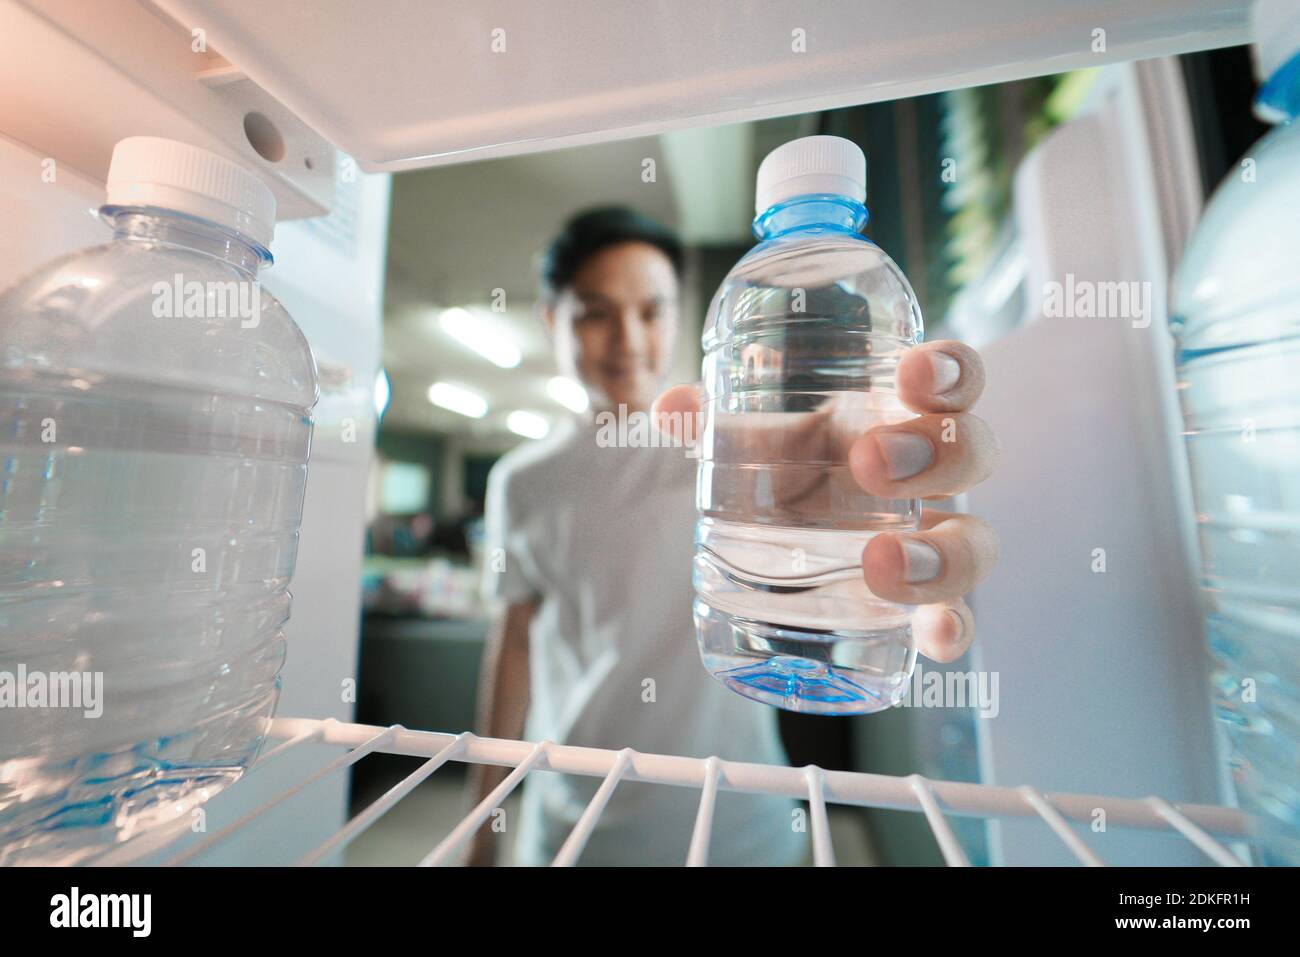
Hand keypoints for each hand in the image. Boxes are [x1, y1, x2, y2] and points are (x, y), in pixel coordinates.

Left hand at [653, 339, 998, 662]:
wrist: (794, 544)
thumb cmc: (791, 471)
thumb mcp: (755, 444)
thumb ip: (717, 424)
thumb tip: (670, 409)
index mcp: (901, 417)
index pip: (950, 381)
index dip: (948, 370)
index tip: (912, 374)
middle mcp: (933, 476)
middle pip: (972, 452)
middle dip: (933, 453)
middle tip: (868, 463)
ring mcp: (935, 539)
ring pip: (974, 541)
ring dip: (940, 552)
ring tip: (880, 563)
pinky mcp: (924, 603)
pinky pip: (957, 617)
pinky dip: (953, 628)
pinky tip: (935, 639)